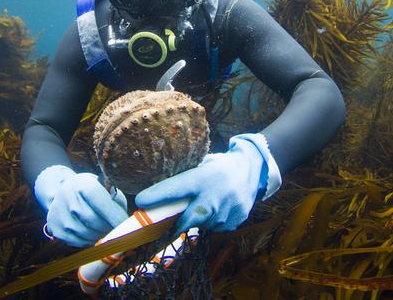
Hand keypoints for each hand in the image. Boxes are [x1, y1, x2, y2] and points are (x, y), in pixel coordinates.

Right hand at [34, 165, 127, 246]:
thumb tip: (127, 222)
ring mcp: (58, 212)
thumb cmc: (92, 190)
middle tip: (119, 232)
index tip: (127, 227)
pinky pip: (77, 241)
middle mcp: (67, 196)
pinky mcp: (54, 227)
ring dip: (100, 236)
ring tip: (106, 232)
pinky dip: (89, 241)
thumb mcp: (104, 188)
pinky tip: (93, 234)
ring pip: (86, 234)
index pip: (102, 204)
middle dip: (109, 229)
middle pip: (94, 221)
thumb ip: (116, 201)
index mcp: (82, 184)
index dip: (116, 218)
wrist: (63, 192)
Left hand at [135, 135, 271, 233]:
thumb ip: (185, 178)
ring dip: (197, 220)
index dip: (156, 196)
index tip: (140, 202)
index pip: (175, 188)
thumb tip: (157, 190)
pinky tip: (217, 208)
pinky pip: (216, 228)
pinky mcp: (235, 221)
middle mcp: (214, 196)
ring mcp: (227, 210)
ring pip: (202, 225)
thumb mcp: (202, 164)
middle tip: (164, 226)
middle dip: (175, 225)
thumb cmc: (219, 166)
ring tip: (203, 205)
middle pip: (188, 219)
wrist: (251, 169)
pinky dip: (212, 222)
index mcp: (202, 178)